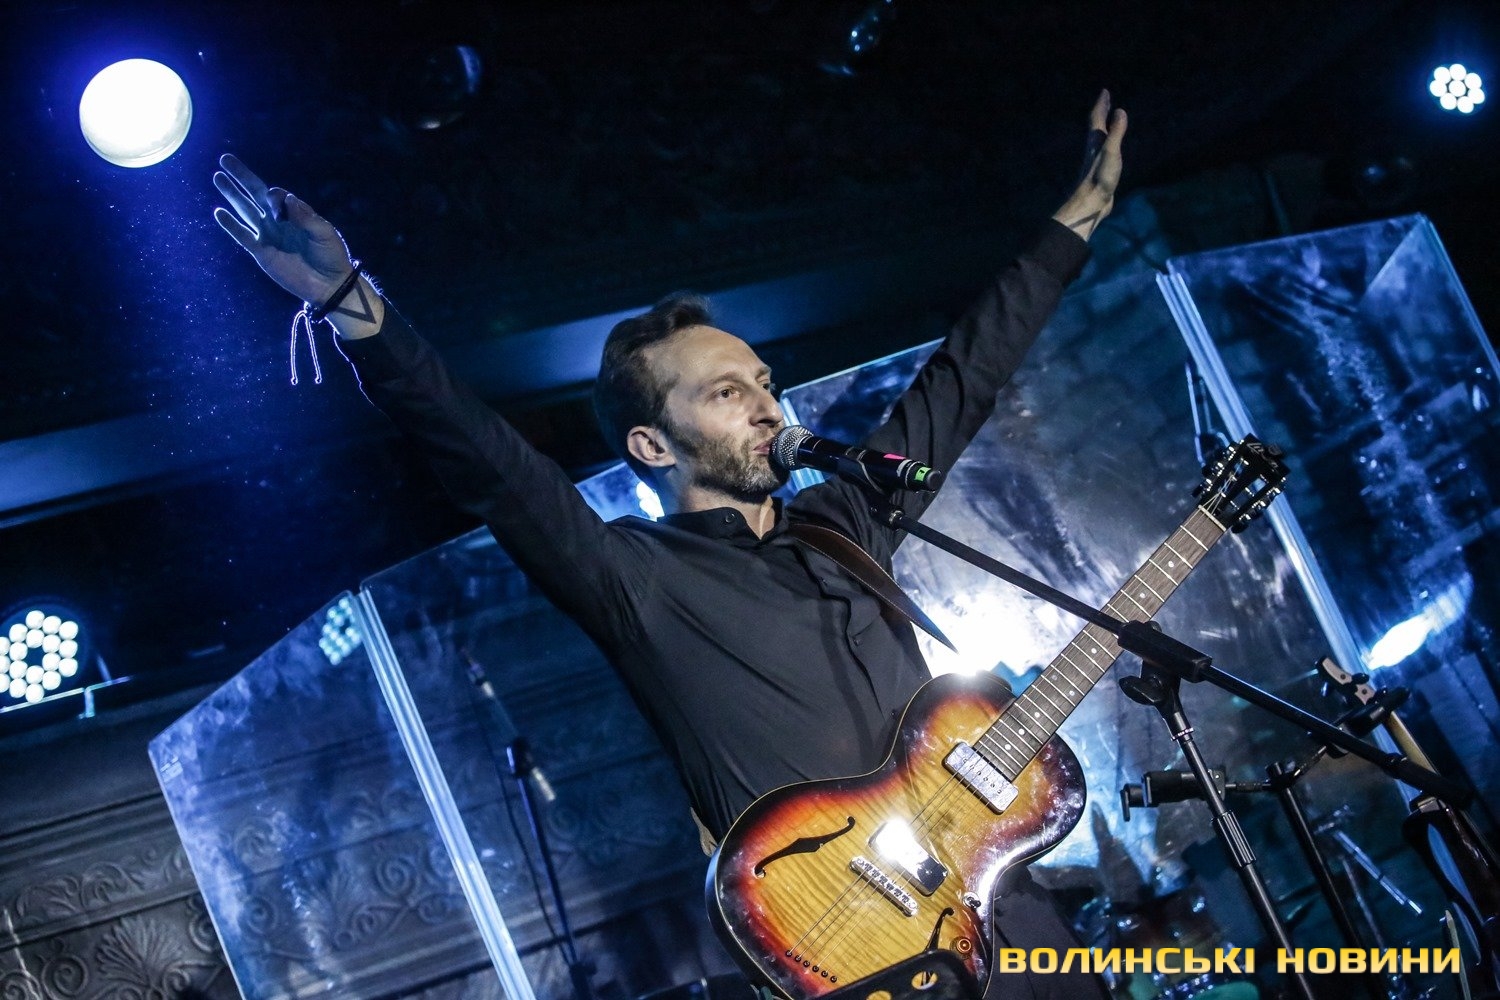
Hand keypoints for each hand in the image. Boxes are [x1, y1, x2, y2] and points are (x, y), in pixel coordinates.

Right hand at [213, 154, 354, 303]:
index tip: (281, 206)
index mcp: (295, 213)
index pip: (277, 195)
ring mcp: (268, 235)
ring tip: (217, 177)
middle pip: (255, 194)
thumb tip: (288, 199)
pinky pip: (243, 236)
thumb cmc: (331, 256)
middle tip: (225, 159)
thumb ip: (307, 217)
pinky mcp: (262, 253)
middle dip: (241, 177)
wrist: (329, 285)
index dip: (275, 196)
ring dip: (231, 195)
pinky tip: (219, 212)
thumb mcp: (325, 233)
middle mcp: (278, 221)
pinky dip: (231, 225)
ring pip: (245, 211)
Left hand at [1053, 90, 1126, 240]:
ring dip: (1104, 127)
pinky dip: (1109, 143)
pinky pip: (1105, 150)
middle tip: (1106, 100)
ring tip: (1109, 121)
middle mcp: (1093, 148)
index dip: (1101, 105)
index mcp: (1095, 142)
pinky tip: (1111, 148)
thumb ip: (1116, 133)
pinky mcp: (1101, 171)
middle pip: (1096, 126)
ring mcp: (1096, 160)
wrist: (1090, 203)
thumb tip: (1120, 111)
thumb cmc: (1100, 178)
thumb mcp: (1111, 153)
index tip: (1105, 91)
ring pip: (1099, 138)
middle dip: (1101, 112)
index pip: (1096, 118)